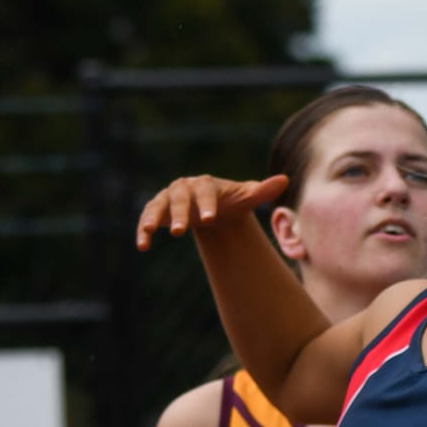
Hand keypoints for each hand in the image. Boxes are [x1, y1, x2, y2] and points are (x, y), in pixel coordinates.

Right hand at [135, 174, 287, 250]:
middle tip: (182, 231)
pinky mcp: (157, 211)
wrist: (214, 207)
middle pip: (180, 199)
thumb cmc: (232, 201)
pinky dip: (142, 230)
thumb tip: (285, 180)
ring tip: (149, 232)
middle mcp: (184, 187)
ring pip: (158, 207)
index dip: (207, 204)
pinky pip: (146, 219)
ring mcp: (167, 198)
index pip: (206, 192)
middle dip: (180, 214)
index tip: (210, 218)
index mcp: (206, 183)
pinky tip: (142, 246)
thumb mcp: (247, 197)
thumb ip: (263, 191)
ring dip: (153, 218)